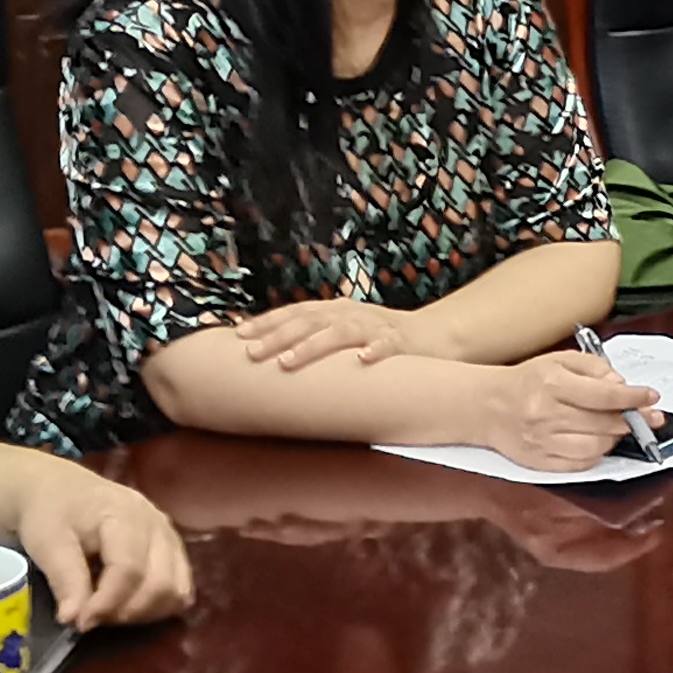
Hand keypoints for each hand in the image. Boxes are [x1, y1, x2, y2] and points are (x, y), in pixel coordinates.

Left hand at [7, 454, 195, 628]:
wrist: (60, 488)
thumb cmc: (51, 511)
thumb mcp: (47, 542)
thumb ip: (64, 579)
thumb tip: (73, 619)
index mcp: (125, 514)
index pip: (129, 569)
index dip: (107, 603)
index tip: (80, 623)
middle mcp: (156, 524)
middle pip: (161, 583)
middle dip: (127, 611)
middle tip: (93, 617)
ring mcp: (169, 535)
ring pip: (177, 589)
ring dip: (144, 612)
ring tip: (110, 612)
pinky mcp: (172, 547)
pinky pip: (181, 586)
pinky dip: (159, 605)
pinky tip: (130, 605)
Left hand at [226, 299, 426, 371]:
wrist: (435, 337)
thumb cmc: (380, 340)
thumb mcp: (344, 333)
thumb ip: (315, 338)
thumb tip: (268, 355)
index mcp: (335, 311)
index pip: (295, 312)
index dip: (267, 322)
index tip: (237, 335)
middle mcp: (352, 314)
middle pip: (310, 321)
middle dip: (279, 336)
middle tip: (252, 353)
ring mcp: (377, 327)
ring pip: (341, 332)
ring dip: (314, 346)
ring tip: (290, 361)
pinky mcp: (402, 343)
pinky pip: (388, 346)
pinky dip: (376, 351)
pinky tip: (362, 360)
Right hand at [483, 346, 658, 473]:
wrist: (487, 406)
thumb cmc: (527, 381)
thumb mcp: (559, 360)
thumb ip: (594, 367)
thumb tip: (621, 384)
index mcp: (552, 383)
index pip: (604, 394)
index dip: (633, 397)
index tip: (651, 397)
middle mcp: (546, 414)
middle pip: (603, 423)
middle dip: (633, 420)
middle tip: (650, 417)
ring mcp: (542, 441)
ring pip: (595, 447)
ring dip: (615, 438)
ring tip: (620, 428)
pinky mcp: (539, 462)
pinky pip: (579, 465)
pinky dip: (596, 455)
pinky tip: (600, 442)